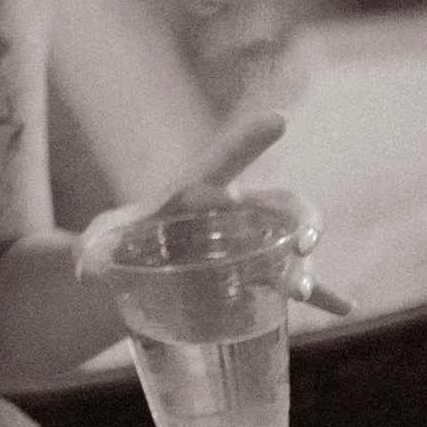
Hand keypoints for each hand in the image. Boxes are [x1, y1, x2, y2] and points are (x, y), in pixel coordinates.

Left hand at [76, 109, 350, 313]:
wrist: (133, 275)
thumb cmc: (117, 246)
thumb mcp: (97, 247)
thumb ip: (90, 252)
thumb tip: (83, 272)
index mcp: (198, 191)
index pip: (226, 160)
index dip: (249, 141)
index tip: (278, 120)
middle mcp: (235, 215)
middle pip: (281, 204)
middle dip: (299, 217)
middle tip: (302, 240)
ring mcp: (250, 248)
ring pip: (293, 245)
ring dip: (306, 263)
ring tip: (301, 289)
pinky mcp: (256, 281)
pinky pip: (297, 285)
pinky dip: (322, 294)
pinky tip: (343, 306)